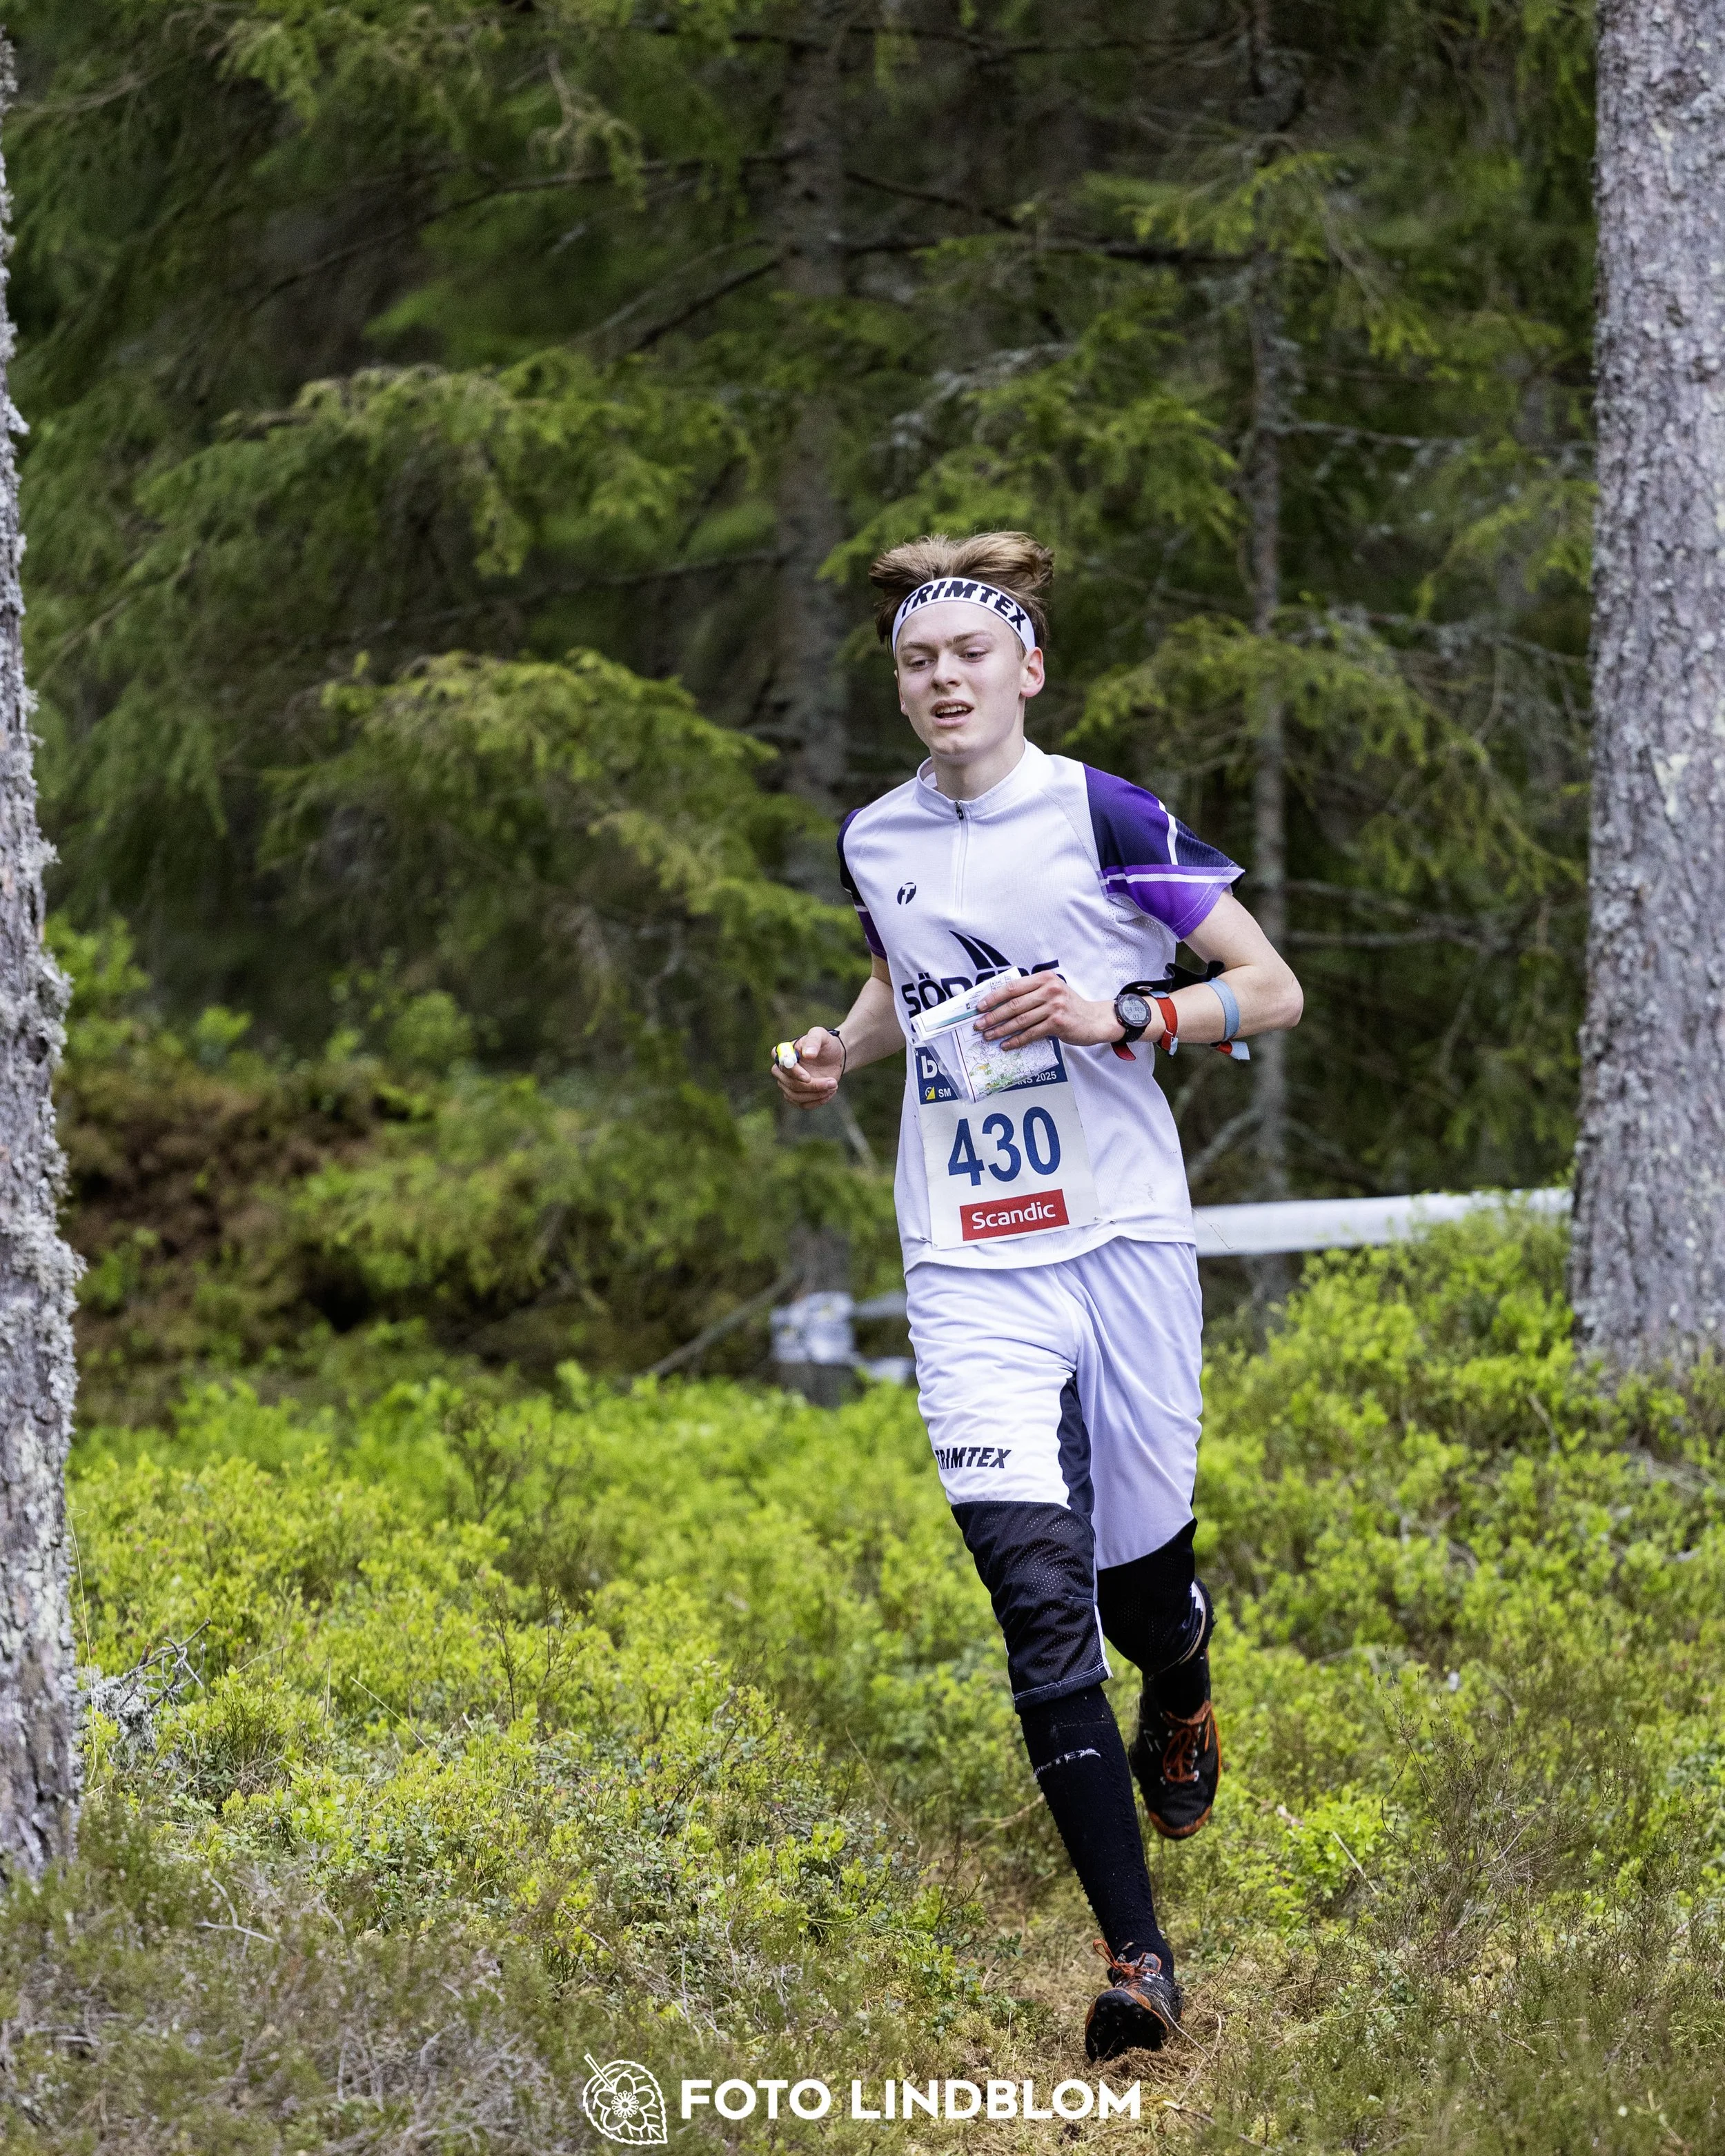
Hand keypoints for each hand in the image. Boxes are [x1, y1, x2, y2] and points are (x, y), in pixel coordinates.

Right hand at [771, 1026, 844, 1106]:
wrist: (834, 1057)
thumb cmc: (825, 1044)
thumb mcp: (821, 1035)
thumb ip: (813, 1041)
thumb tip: (807, 1054)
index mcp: (783, 1052)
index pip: (782, 1066)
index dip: (794, 1073)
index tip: (808, 1078)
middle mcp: (782, 1070)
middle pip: (789, 1084)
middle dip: (811, 1086)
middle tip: (832, 1082)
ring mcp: (787, 1084)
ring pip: (796, 1096)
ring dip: (817, 1094)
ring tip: (834, 1085)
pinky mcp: (796, 1095)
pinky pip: (803, 1104)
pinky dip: (818, 1101)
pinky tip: (830, 1092)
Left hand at [975, 974, 1153, 1050]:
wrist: (1096, 1019)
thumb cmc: (1070, 1007)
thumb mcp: (1052, 992)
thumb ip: (1032, 993)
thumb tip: (1001, 1004)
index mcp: (1044, 978)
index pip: (1013, 987)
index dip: (994, 998)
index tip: (979, 1007)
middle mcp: (1049, 990)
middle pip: (1014, 1005)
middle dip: (993, 1016)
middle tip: (979, 1025)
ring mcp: (1054, 1006)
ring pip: (1020, 1020)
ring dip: (1001, 1030)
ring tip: (988, 1037)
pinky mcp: (1058, 1023)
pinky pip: (1031, 1033)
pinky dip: (1016, 1040)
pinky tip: (1006, 1045)